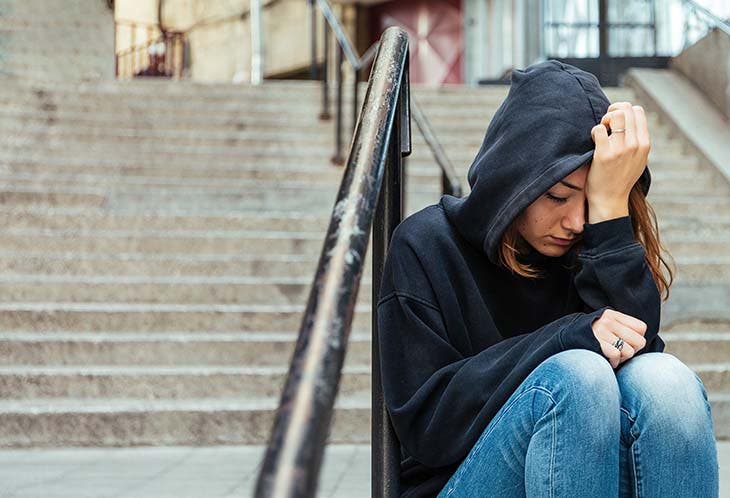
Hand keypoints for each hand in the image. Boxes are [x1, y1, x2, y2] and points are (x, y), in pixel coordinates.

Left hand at [587, 102, 650, 222]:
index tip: (615, 120)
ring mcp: (621, 149)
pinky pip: (599, 129)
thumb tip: (630, 118)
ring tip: (601, 132)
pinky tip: (594, 140)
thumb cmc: (620, 178)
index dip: (624, 110)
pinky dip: (594, 131)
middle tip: (605, 124)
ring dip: (604, 120)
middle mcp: (635, 144)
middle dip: (613, 112)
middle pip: (626, 109)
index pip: (638, 111)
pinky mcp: (604, 154)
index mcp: (645, 144)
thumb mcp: (638, 159)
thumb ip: (637, 140)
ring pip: (614, 116)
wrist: (610, 200)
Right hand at [591, 309, 647, 368]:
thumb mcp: (606, 326)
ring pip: (629, 352)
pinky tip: (607, 360)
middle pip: (639, 341)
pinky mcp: (596, 343)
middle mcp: (608, 321)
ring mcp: (601, 331)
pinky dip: (614, 363)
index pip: (641, 328)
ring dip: (622, 359)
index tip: (625, 342)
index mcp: (612, 315)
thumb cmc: (592, 338)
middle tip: (619, 352)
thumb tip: (642, 342)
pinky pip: (617, 356)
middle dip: (632, 351)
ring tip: (612, 356)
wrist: (566, 341)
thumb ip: (623, 329)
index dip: (636, 339)